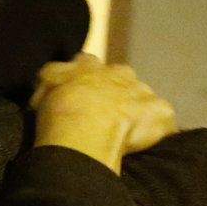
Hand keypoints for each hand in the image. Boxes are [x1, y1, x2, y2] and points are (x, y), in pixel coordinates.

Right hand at [30, 55, 176, 172]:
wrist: (82, 131)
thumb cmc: (58, 109)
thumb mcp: (43, 83)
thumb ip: (54, 74)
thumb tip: (60, 71)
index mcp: (89, 64)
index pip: (90, 64)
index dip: (88, 80)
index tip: (83, 95)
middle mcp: (119, 72)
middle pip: (123, 78)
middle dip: (118, 93)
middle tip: (106, 116)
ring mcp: (142, 91)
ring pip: (144, 98)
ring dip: (138, 110)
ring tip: (126, 132)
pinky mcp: (160, 112)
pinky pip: (163, 120)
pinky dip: (157, 129)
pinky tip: (146, 141)